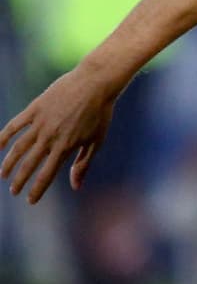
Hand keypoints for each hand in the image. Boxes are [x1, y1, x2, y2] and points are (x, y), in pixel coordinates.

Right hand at [0, 70, 115, 201]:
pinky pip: (15, 124)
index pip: (47, 175)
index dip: (37, 190)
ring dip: (8, 163)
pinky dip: (4, 135)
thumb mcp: (96, 141)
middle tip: (13, 191)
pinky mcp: (35, 108)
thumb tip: (75, 186)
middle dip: (19, 180)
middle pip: (29, 164)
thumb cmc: (100, 113)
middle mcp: (50, 137)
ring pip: (18, 147)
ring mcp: (40, 122)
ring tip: (2, 174)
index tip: (30, 200)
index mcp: (65, 147)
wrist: (95, 83)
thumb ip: (83, 164)